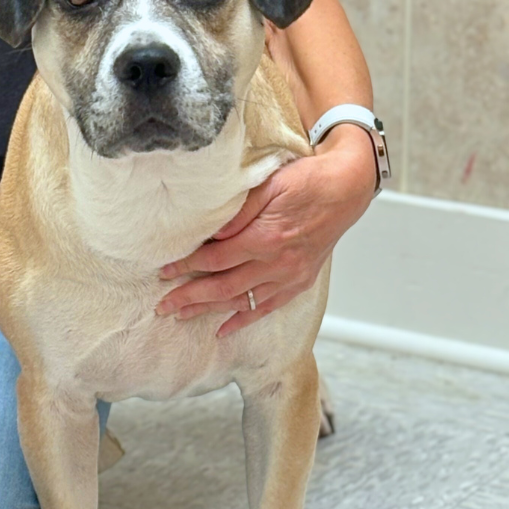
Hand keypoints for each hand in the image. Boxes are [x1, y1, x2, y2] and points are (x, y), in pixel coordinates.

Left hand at [155, 124, 374, 337]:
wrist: (346, 189)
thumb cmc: (306, 180)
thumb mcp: (268, 184)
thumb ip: (238, 211)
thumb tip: (209, 232)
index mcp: (266, 238)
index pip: (216, 259)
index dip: (187, 266)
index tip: (164, 271)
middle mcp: (278, 263)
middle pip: (223, 287)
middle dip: (190, 297)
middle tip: (162, 305)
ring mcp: (290, 276)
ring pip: (242, 301)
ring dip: (209, 310)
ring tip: (181, 316)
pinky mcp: (299, 281)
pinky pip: (267, 307)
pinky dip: (244, 319)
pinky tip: (223, 328)